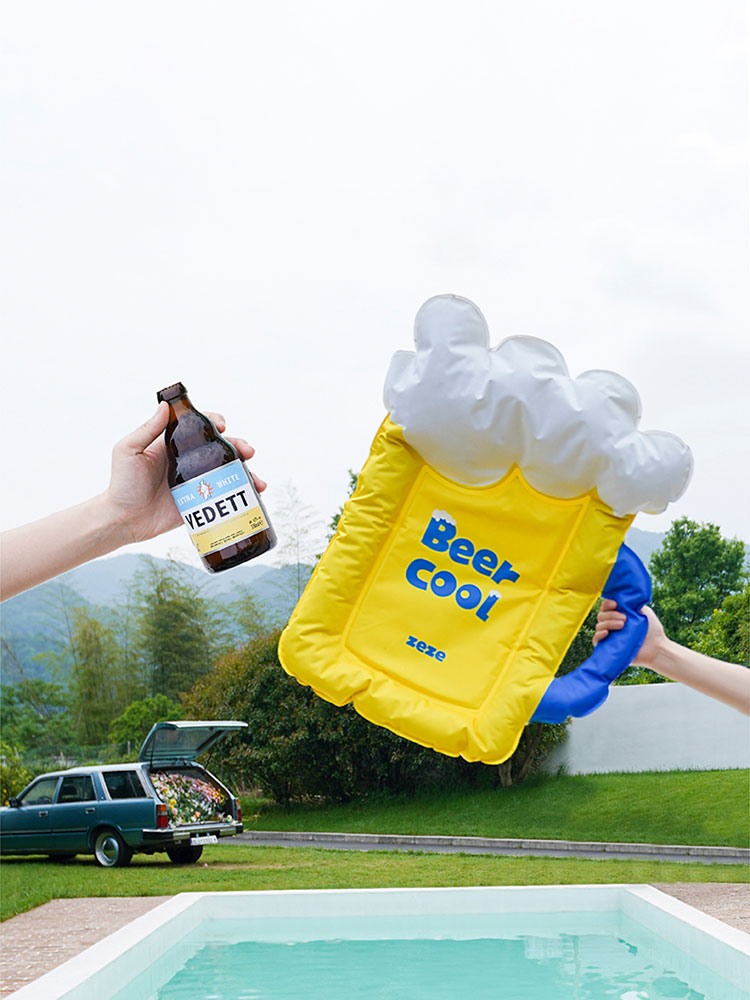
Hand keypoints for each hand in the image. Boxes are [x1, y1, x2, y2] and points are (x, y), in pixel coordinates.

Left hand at [105, 402, 266, 543]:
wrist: (122, 520)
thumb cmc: (121, 484)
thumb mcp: (128, 451)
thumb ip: (146, 429)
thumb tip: (164, 406)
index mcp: (173, 446)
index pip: (198, 428)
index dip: (214, 423)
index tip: (222, 425)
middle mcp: (187, 462)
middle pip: (220, 448)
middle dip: (239, 447)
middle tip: (247, 452)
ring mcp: (196, 483)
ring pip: (227, 472)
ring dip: (246, 473)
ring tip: (257, 482)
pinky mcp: (200, 503)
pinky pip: (224, 496)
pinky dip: (241, 494)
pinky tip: (252, 496)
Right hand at [593, 599, 667, 670]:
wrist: (657, 647)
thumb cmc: (653, 630)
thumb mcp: (643, 611)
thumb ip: (631, 604)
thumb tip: (620, 597)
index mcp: (618, 615)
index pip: (605, 607)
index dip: (607, 604)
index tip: (615, 604)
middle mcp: (612, 625)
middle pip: (601, 616)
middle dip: (611, 615)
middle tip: (625, 619)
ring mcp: (610, 636)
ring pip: (599, 626)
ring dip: (609, 623)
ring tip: (622, 625)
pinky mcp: (608, 647)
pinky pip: (595, 640)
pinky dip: (598, 635)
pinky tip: (607, 633)